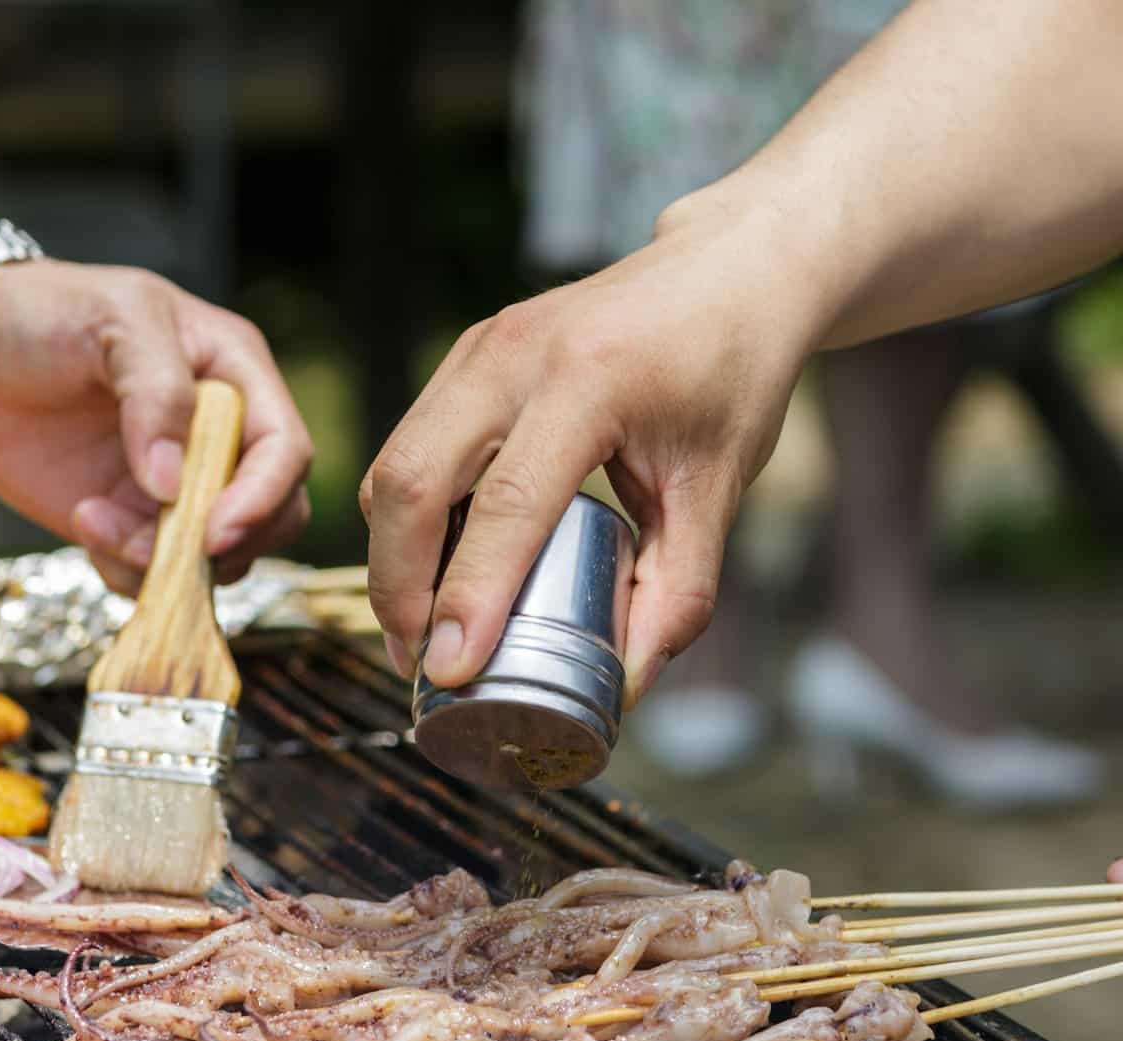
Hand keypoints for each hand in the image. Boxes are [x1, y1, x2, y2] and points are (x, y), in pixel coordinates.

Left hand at [0, 260, 312, 592]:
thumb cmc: (44, 310)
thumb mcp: (112, 321)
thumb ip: (156, 393)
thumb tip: (174, 486)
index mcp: (235, 374)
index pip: (284, 449)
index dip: (262, 497)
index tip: (213, 531)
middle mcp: (219, 436)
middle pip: (273, 516)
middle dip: (223, 544)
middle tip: (161, 547)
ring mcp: (177, 485)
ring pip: (216, 558)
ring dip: (163, 562)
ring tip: (93, 520)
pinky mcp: (131, 522)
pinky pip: (155, 573)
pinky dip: (126, 571)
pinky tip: (82, 521)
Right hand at [358, 201, 819, 702]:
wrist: (729, 271)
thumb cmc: (731, 375)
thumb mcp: (719, 488)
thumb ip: (678, 592)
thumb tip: (627, 688)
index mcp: (591, 381)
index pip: (509, 503)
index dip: (470, 595)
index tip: (451, 669)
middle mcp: (516, 354)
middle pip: (412, 480)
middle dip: (398, 586)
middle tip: (418, 664)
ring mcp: (481, 347)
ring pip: (394, 462)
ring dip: (392, 556)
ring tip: (417, 631)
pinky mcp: (467, 353)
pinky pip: (410, 443)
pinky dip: (406, 517)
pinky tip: (433, 569)